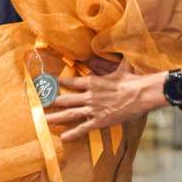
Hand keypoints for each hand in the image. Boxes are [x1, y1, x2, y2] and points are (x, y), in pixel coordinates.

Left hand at [46, 60, 163, 140]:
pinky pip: (84, 128)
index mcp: (92, 81)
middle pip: (65, 98)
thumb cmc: (132, 80)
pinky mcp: (100, 120)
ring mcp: (93, 109)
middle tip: (40, 103)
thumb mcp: (121, 66)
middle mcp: (89, 95)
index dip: (58, 82)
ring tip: (45, 119)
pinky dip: (73, 133)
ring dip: (57, 117)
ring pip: (70, 113)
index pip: (70, 81)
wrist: (141, 94)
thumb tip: (112, 44)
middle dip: (52, 101)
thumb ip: (113, 60)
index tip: (47, 82)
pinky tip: (64, 137)